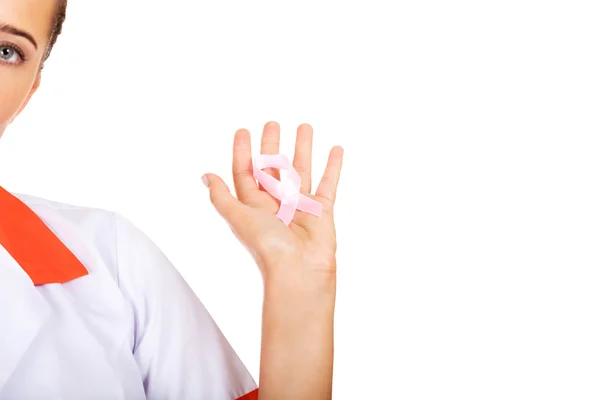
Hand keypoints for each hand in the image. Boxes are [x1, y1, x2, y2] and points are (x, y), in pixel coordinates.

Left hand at [202, 121, 343, 287]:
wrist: (299, 270)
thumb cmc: (266, 247)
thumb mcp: (238, 217)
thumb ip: (222, 197)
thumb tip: (205, 176)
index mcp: (254, 204)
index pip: (246, 171)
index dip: (243, 151)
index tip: (243, 131)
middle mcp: (277, 201)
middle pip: (273, 166)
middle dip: (272, 144)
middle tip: (272, 123)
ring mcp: (300, 204)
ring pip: (301, 168)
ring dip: (303, 147)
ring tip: (305, 126)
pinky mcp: (322, 209)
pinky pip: (328, 182)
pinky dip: (333, 166)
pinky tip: (336, 148)